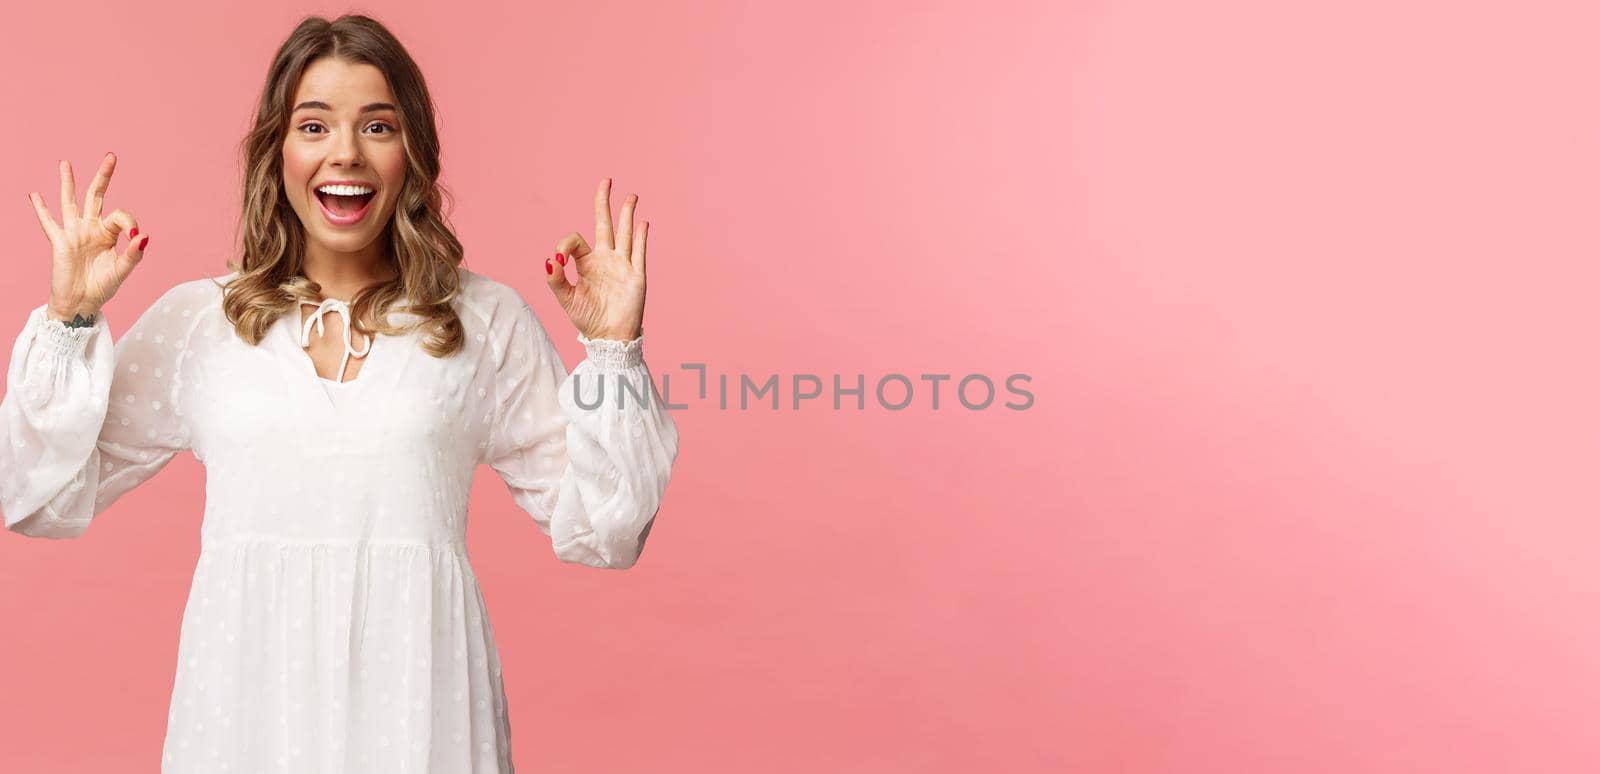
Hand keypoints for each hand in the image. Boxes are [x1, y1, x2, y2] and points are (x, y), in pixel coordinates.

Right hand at [29, 153, 150, 320]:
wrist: (81, 303)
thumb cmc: (102, 287)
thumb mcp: (121, 271)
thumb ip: (133, 254)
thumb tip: (144, 236)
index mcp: (109, 234)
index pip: (120, 216)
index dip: (130, 223)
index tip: (134, 238)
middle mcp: (91, 228)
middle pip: (96, 196)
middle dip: (103, 176)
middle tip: (111, 156)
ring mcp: (74, 233)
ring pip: (71, 202)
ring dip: (68, 182)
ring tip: (66, 163)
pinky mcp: (59, 241)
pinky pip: (48, 223)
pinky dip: (41, 209)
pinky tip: (34, 195)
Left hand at [544, 178, 647, 341]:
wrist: (609, 338)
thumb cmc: (587, 319)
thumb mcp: (566, 299)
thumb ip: (557, 279)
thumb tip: (550, 259)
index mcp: (586, 263)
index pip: (576, 240)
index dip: (565, 244)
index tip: (560, 257)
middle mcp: (605, 259)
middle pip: (604, 224)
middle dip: (604, 202)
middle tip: (606, 181)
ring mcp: (622, 265)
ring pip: (624, 232)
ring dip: (627, 213)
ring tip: (630, 195)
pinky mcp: (636, 275)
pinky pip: (638, 251)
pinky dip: (640, 236)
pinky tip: (642, 221)